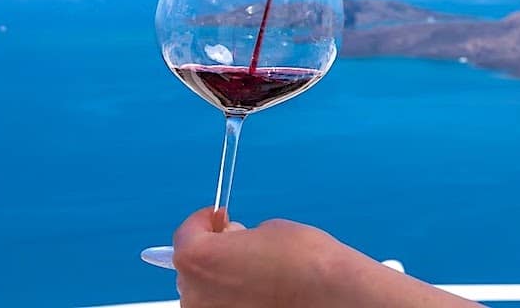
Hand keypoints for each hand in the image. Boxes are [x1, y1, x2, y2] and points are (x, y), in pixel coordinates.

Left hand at [172, 207, 479, 307]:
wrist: (331, 296)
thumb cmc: (305, 264)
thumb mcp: (269, 230)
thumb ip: (240, 237)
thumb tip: (236, 244)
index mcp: (198, 259)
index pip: (187, 234)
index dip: (203, 222)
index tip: (215, 219)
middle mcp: (195, 294)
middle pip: (193, 268)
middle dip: (214, 254)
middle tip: (240, 246)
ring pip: (207, 294)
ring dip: (223, 283)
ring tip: (256, 276)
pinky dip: (236, 302)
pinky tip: (261, 295)